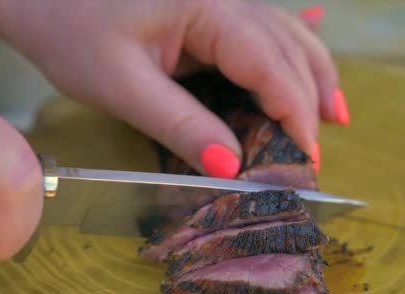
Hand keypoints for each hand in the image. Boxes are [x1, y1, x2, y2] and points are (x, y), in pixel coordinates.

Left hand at [0, 0, 347, 177]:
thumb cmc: (69, 30)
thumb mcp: (122, 85)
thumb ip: (180, 124)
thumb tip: (231, 167)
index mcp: (209, 7)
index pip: (271, 65)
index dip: (295, 114)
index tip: (307, 159)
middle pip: (287, 51)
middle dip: (307, 103)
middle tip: (314, 154)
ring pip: (286, 36)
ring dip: (313, 76)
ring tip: (336, 116)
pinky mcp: (210, 9)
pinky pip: (265, 30)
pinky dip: (291, 52)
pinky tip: (312, 51)